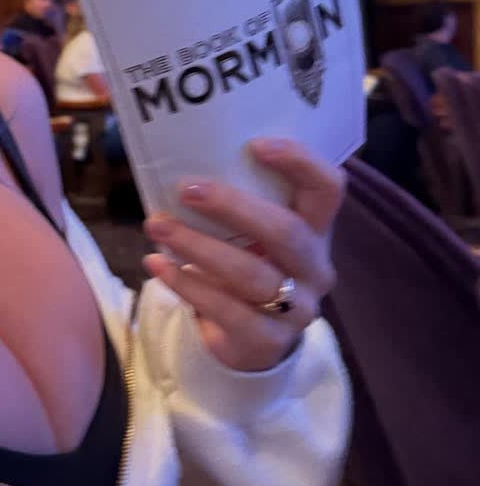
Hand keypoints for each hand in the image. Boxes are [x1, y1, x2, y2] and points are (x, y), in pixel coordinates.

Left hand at [142, 139, 343, 372]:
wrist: (251, 338)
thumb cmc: (247, 263)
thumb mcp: (252, 232)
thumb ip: (237, 201)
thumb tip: (181, 161)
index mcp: (316, 228)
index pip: (327, 188)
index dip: (300, 163)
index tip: (255, 144)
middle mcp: (315, 267)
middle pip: (286, 231)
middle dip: (232, 206)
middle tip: (184, 189)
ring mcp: (298, 309)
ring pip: (250, 274)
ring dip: (197, 246)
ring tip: (156, 226)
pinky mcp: (268, 340)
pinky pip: (226, 310)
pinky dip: (186, 284)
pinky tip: (156, 264)